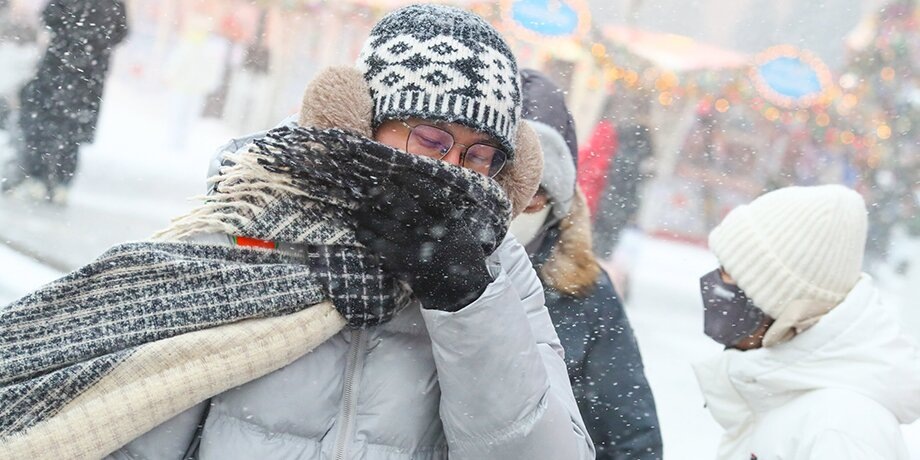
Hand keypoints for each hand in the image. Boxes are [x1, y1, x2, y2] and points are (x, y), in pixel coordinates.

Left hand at [354, 174, 492, 311]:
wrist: (464, 289)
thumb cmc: (460, 253)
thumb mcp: (460, 229)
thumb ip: (443, 212)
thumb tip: (417, 188)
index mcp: (449, 220)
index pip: (429, 194)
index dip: (411, 182)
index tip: (398, 174)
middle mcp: (432, 232)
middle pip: (403, 208)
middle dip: (385, 196)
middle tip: (371, 189)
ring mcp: (417, 249)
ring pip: (388, 226)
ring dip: (370, 216)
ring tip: (360, 209)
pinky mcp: (405, 265)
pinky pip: (381, 248)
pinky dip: (369, 238)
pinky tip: (360, 231)